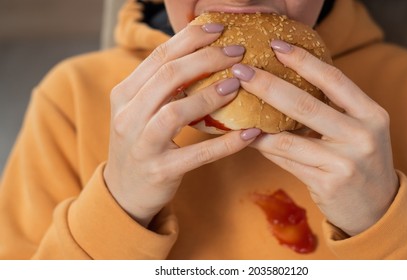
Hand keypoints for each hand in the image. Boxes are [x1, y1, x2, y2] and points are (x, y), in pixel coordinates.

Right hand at [104, 23, 260, 226]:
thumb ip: (162, 85)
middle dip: (206, 59)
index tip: (219, 29)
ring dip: (210, 95)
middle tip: (237, 52)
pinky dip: (226, 143)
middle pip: (168, 76)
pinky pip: (198, 155)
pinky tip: (250, 134)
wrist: (123, 191)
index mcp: (124, 94)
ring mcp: (142, 145)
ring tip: (237, 84)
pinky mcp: (160, 171)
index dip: (190, 39)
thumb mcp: (141, 109)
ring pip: (176, 112)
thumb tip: (202, 55)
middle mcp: (128, 116)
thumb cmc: (141, 143)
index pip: (158, 57)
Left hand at [232, 40, 397, 235]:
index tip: (276, 46)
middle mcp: (362, 135)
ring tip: (234, 105)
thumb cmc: (362, 160)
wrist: (378, 207)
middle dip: (267, 85)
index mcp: (372, 114)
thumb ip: (334, 107)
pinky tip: (247, 136)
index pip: (334, 79)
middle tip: (241, 71)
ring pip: (288, 138)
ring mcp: (344, 161)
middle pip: (305, 104)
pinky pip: (286, 160)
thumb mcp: (360, 129)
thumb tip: (286, 82)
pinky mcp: (326, 182)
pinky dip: (264, 146)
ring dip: (256, 121)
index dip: (303, 61)